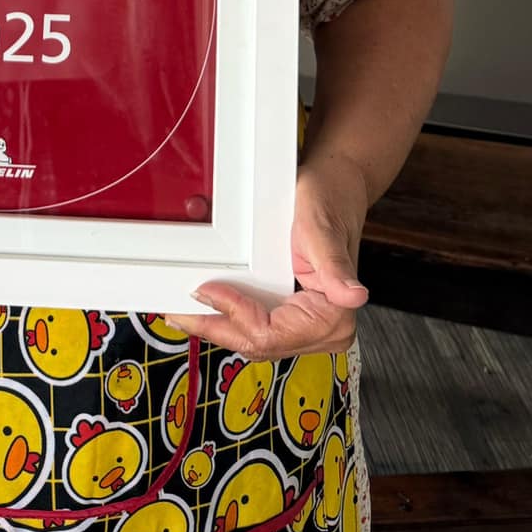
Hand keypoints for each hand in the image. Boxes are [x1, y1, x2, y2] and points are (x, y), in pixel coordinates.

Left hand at [164, 156, 368, 361]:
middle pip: (259, 344)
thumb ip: (336, 268)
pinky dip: (233, 319)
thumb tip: (353, 296)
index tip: (205, 292)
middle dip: (216, 328)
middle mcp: (326, 331)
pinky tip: (209, 308)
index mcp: (335, 316)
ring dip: (220, 326)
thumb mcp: (323, 229)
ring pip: (255, 341)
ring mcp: (311, 328)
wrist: (337, 187)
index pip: (271, 334)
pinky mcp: (297, 318)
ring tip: (185, 311)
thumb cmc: (330, 200)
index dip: (234, 316)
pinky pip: (259, 328)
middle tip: (177, 312)